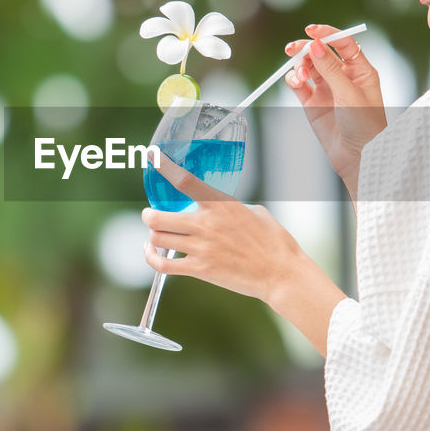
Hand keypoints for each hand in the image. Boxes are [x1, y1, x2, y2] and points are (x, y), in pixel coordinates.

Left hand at [141, 152, 307, 304]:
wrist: (281, 273)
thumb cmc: (273, 241)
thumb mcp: (254, 212)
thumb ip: (229, 207)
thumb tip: (216, 208)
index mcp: (221, 204)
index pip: (185, 181)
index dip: (165, 167)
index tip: (153, 158)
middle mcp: (207, 224)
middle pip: (158, 217)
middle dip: (148, 215)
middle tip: (150, 215)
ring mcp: (202, 247)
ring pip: (158, 238)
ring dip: (153, 235)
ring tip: (156, 235)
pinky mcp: (201, 269)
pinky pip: (163, 264)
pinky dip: (151, 257)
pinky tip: (151, 251)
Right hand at [284, 23, 387, 193]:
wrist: (357, 157)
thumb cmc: (365, 125)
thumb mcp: (349, 94)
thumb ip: (331, 69)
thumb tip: (316, 45)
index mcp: (360, 70)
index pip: (343, 44)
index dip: (328, 34)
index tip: (311, 31)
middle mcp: (343, 77)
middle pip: (321, 52)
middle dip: (306, 48)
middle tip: (293, 49)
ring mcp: (327, 90)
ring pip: (308, 67)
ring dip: (300, 65)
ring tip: (300, 75)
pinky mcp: (313, 103)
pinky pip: (299, 84)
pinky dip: (294, 79)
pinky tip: (295, 82)